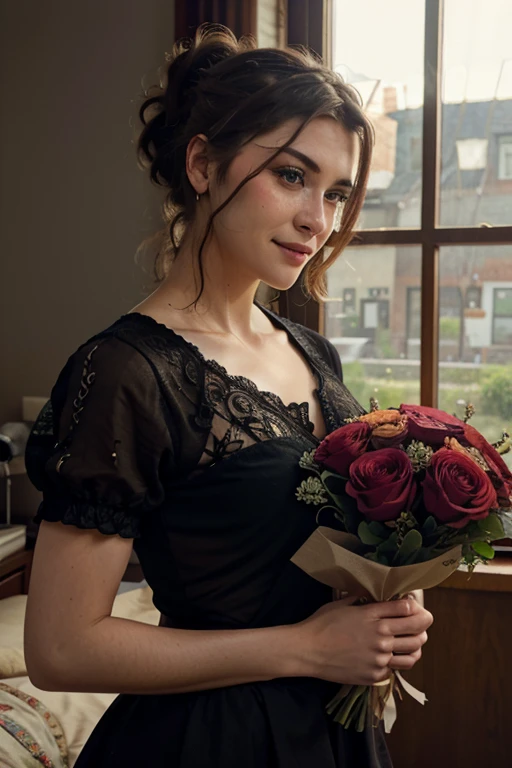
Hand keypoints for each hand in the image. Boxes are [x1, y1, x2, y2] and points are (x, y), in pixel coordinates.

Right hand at [293, 596, 432, 685]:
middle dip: (424, 624)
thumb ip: (362, 599)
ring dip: (417, 646)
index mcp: (373, 616)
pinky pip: (395, 669)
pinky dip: (395, 662)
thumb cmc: (322, 623)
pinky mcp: (375, 675)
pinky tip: (389, 657)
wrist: (308, 651)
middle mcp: (381, 637)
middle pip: (418, 630)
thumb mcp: (342, 604)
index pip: (409, 608)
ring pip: (413, 653)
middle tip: (421, 623)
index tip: (414, 606)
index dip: (416, 606)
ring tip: (413, 642)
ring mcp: (380, 658)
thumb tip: (375, 594)